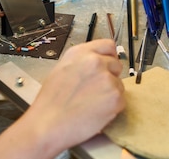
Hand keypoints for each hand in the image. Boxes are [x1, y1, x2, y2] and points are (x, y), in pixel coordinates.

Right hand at [0, 39, 124, 158]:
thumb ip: (82, 61)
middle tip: (96, 90)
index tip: (107, 65)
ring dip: (110, 93)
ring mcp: (107, 78)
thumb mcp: (62, 69)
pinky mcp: (115, 97)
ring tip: (91, 103)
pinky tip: (95, 111)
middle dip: (110, 76)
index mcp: (81, 53)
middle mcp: (96, 61)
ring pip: (119, 84)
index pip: (109, 45)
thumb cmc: (50, 102)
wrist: (48, 124)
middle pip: (116, 65)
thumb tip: (97, 61)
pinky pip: (121, 100)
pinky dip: (112, 108)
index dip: (109, 57)